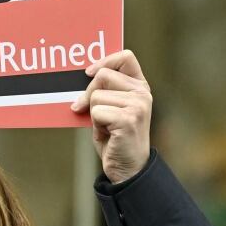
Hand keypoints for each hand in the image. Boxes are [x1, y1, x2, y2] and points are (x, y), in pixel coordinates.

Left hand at [70, 50, 151, 182]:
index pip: (125, 57)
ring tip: (106, 127)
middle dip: (89, 94)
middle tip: (91, 113)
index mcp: (140, 87)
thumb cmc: (115, 137)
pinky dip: (95, 126)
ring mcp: (138, 106)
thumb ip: (104, 90)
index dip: (104, 61)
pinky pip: (96, 112)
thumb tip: (82, 75)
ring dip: (93, 114)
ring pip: (96, 96)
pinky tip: (107, 135)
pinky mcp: (128, 119)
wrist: (127, 168)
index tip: (89, 73)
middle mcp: (142, 94)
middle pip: (102, 75)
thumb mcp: (111, 108)